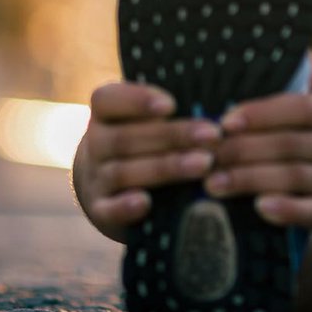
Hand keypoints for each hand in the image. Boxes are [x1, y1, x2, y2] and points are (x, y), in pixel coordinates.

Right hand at [73, 81, 221, 243]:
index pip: (106, 100)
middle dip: (172, 136)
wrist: (109, 188)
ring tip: (204, 164)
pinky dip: (125, 207)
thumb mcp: (144, 123)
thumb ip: (169, 116)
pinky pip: (108, 209)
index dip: (136, 100)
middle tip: (213, 135)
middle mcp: (94, 145)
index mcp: (103, 115)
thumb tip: (217, 110)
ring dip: (165, 167)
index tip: (171, 105)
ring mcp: (95, 179)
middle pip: (125, 138)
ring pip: (123, 172)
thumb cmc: (141, 145)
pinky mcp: (100, 211)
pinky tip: (146, 202)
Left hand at [203, 53, 311, 244]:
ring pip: (295, 178)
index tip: (224, 120)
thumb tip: (276, 28)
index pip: (297, 108)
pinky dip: (287, 210)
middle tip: (203, 156)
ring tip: (212, 185)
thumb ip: (306, 72)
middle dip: (242, 151)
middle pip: (288, 145)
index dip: (261, 113)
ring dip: (251, 181)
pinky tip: (260, 208)